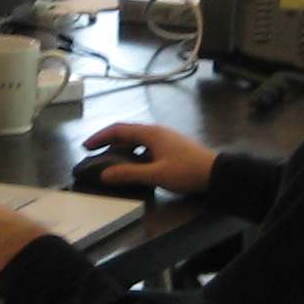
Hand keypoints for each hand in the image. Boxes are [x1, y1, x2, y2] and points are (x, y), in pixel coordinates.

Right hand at [79, 121, 214, 196]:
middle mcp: (156, 132)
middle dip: (109, 144)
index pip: (119, 130)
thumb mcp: (156, 174)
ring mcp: (165, 139)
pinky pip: (146, 148)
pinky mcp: (171, 148)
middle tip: (96, 155)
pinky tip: (134, 168)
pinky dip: (135, 155)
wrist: (216, 173)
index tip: (86, 146)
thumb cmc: (187, 171)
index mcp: (151, 133)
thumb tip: (104, 174)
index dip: (100, 137)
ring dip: (122, 150)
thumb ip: (129, 174)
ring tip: (111, 163)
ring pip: (137, 141)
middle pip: (127, 134)